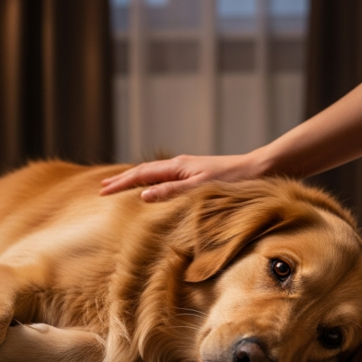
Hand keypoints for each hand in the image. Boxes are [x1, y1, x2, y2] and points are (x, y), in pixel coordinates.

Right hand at [99, 153, 265, 201]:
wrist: (259, 170)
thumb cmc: (232, 181)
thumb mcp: (200, 188)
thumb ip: (171, 192)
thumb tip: (143, 195)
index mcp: (177, 167)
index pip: (141, 174)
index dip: (121, 183)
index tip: (103, 192)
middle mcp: (179, 165)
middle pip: (143, 172)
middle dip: (122, 181)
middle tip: (102, 189)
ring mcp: (187, 169)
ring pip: (153, 174)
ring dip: (134, 181)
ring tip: (120, 188)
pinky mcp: (196, 176)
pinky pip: (165, 179)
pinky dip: (150, 183)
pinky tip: (151, 190)